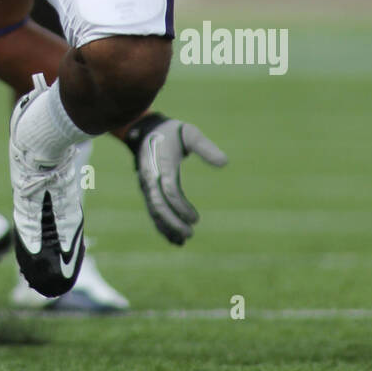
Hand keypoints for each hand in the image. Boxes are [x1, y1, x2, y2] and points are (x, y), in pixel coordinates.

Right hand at [124, 113, 227, 244]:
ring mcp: (147, 185)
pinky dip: (161, 224)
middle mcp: (150, 177)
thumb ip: (206, 147)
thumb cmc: (172, 132)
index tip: (196, 219)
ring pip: (154, 210)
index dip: (182, 207)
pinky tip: (173, 237)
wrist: (147, 130)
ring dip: (167, 227)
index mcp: (161, 164)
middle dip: (173, 222)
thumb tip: (224, 162)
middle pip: (158, 205)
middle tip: (190, 234)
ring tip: (183, 240)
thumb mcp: (190, 133)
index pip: (169, 190)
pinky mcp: (147, 190)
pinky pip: (152, 210)